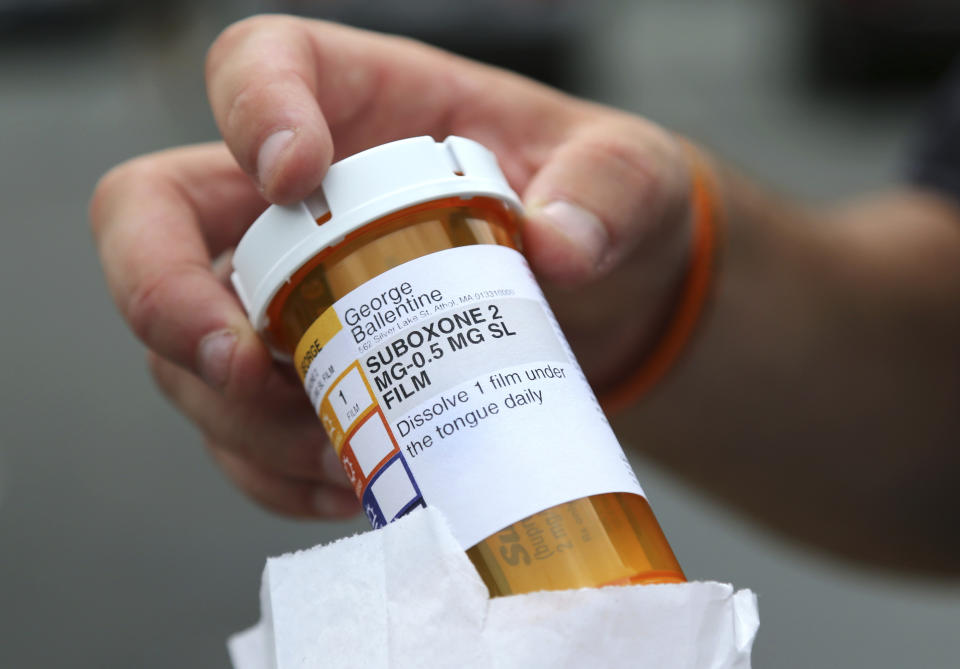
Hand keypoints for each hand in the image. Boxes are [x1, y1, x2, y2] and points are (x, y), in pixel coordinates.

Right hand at [90, 15, 694, 517]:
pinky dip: (274, 472)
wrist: (600, 298)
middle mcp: (289, 202)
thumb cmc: (590, 204)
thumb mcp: (623, 175)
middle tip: (245, 364)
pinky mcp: (298, 375)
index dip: (248, 110)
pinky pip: (239, 430)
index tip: (292, 176)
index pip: (255, 66)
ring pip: (187, 350)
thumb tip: (561, 249)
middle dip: (167, 298)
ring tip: (338, 457)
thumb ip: (603, 191)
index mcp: (356, 106)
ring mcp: (279, 293)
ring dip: (239, 417)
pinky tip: (346, 485)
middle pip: (152, 219)